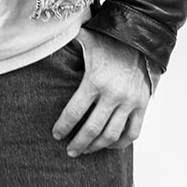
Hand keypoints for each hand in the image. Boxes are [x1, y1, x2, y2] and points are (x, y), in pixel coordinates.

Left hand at [51, 28, 150, 157]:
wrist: (139, 37)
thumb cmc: (108, 38)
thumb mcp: (85, 38)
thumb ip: (66, 40)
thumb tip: (44, 35)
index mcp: (94, 80)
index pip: (74, 111)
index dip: (63, 126)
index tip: (56, 135)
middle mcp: (113, 94)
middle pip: (92, 129)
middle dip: (78, 143)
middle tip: (69, 151)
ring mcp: (129, 101)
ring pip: (111, 135)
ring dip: (97, 146)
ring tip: (86, 150)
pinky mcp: (142, 104)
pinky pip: (132, 132)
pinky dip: (120, 143)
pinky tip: (109, 145)